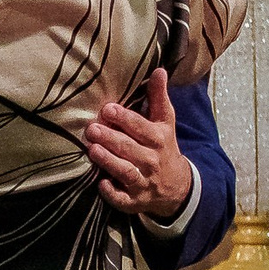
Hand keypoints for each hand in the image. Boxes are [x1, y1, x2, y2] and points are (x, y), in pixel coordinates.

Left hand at [87, 69, 193, 219]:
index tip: (108, 108)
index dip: (125, 118)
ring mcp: (143, 181)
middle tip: (92, 129)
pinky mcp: (134, 200)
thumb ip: (159, 97)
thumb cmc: (163, 147)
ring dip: (109, 162)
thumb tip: (159, 70)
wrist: (177, 186)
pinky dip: (113, 193)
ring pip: (125, 171)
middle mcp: (151, 160)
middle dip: (111, 139)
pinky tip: (101, 184)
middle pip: (130, 148)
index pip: (141, 127)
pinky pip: (123, 199)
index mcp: (158, 138)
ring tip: (92, 150)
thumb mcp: (165, 122)